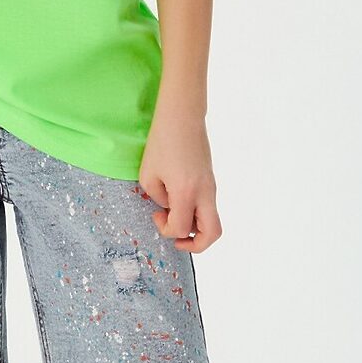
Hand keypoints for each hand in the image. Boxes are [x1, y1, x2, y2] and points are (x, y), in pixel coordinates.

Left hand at [137, 112, 221, 252]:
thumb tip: (169, 207)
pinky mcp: (211, 180)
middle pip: (213, 234)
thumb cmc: (162, 142)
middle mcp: (205, 193)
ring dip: (193, 226)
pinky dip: (195, 212)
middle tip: (177, 239)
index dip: (166, 230)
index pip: (181, 228)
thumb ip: (158, 198)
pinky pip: (207, 206)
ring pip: (212, 221)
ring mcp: (211, 187)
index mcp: (187, 192)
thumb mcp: (148, 174)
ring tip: (173, 214)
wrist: (183, 117)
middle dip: (195, 245)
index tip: (156, 215)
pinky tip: (177, 199)